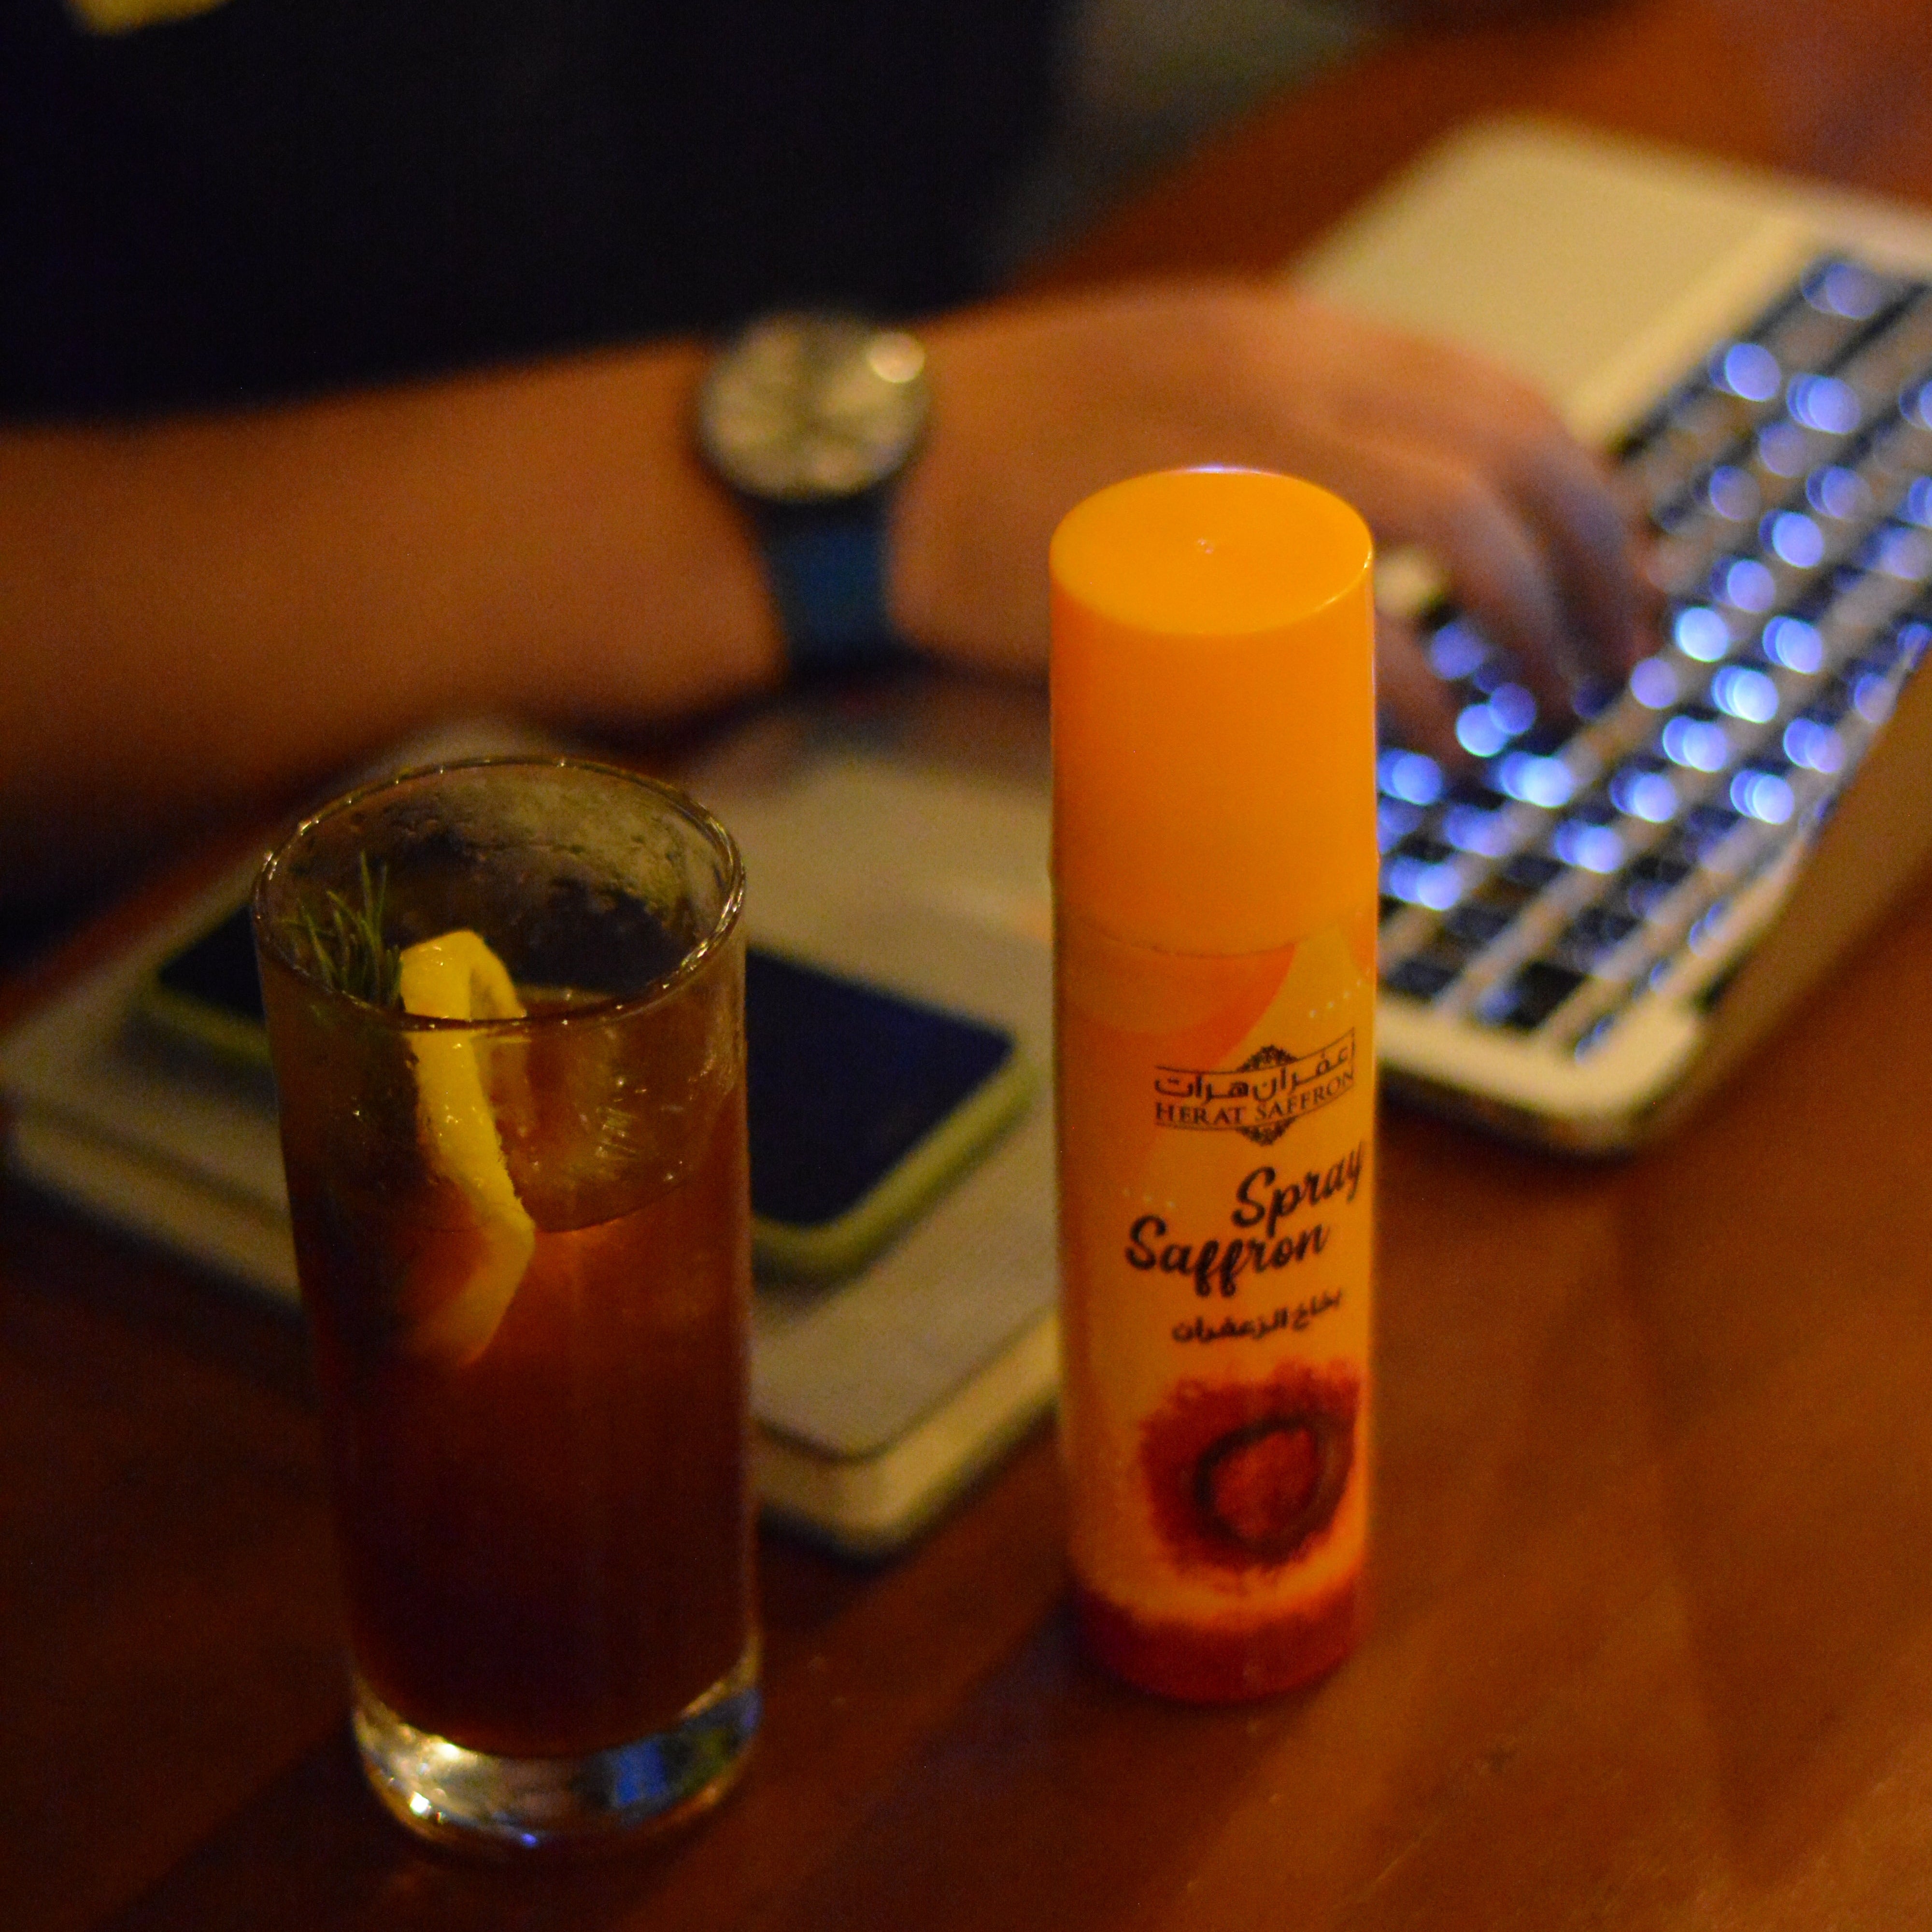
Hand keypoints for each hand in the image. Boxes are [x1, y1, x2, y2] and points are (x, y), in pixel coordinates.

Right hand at [890, 282, 1649, 756]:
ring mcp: (1245, 461)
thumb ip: (1266, 440)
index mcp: (1292, 339)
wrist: (878, 474)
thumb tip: (1361, 550)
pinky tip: (1443, 748)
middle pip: (1511, 452)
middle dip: (1592, 569)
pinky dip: (1419, 691)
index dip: (1581, 492)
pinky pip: (1354, 623)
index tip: (1610, 572)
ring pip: (1460, 524)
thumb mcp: (1162, 392)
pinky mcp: (1195, 565)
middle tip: (1612, 665)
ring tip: (1549, 716)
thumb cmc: (1006, 448)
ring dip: (1534, 627)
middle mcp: (1290, 378)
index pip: (1496, 394)